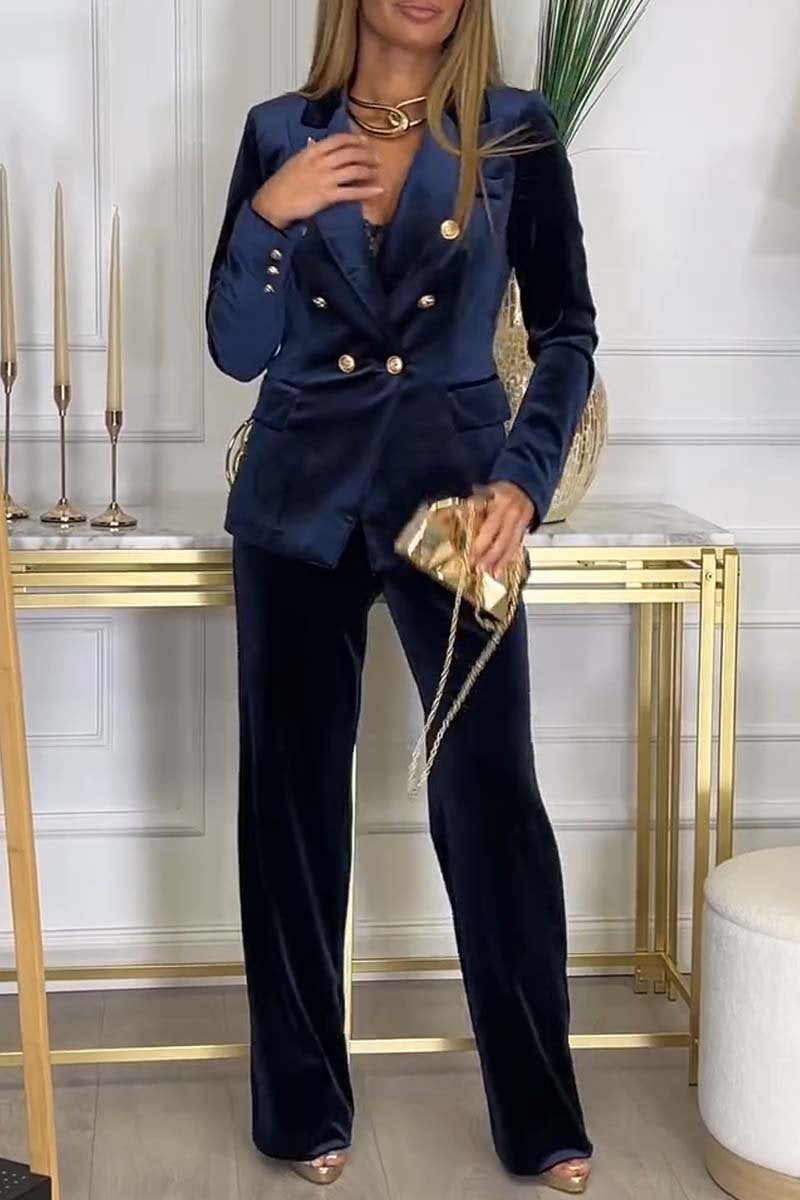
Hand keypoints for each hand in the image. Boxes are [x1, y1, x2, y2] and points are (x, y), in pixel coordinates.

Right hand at [252, 133, 383, 229]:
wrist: (274, 202)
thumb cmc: (282, 183)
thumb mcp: (295, 161)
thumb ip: (308, 152)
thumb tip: (314, 143)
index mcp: (313, 151)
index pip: (339, 140)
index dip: (355, 139)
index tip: (365, 142)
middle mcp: (321, 162)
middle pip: (351, 153)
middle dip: (367, 155)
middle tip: (376, 159)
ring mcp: (326, 179)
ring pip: (354, 170)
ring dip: (369, 170)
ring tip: (378, 172)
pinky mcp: (328, 196)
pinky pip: (352, 192)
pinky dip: (368, 191)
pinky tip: (378, 190)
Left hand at [469, 482, 534, 577]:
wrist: (525, 486)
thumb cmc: (501, 491)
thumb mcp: (486, 491)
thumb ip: (474, 503)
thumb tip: (456, 515)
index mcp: (500, 503)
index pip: (490, 525)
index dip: (480, 541)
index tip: (471, 554)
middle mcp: (512, 513)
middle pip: (501, 538)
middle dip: (489, 555)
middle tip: (478, 567)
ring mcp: (521, 522)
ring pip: (510, 545)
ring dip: (500, 561)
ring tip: (491, 574)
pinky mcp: (525, 529)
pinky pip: (516, 546)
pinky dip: (508, 559)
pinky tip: (501, 570)